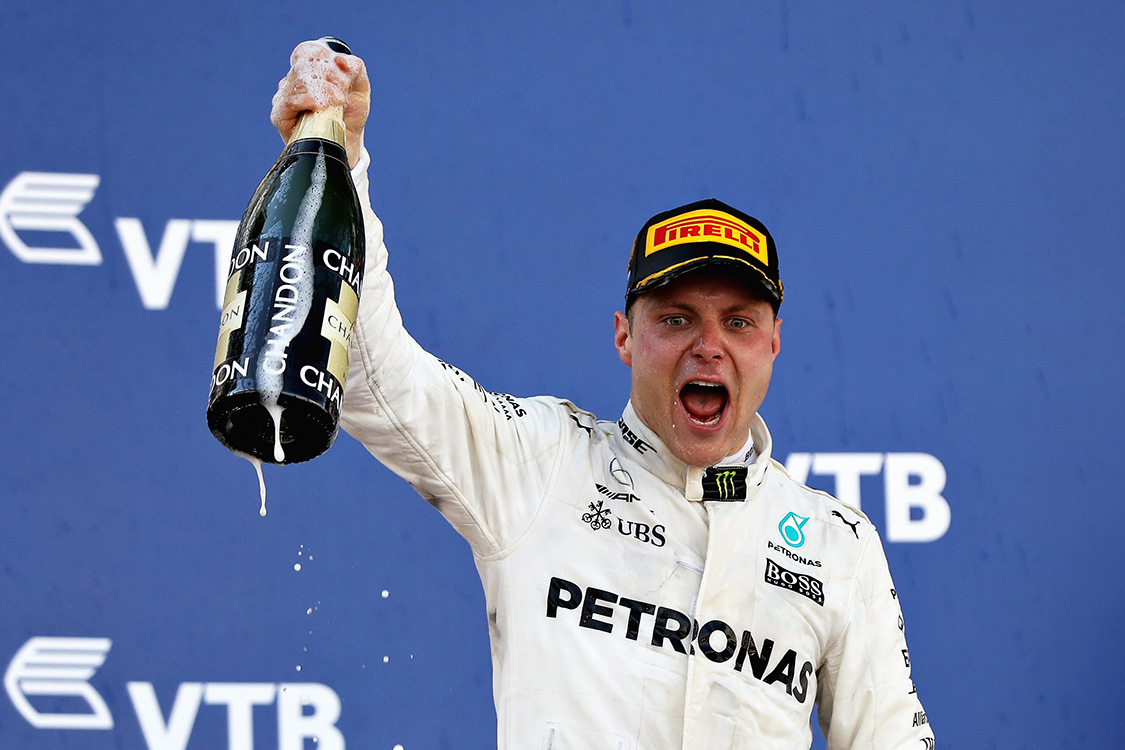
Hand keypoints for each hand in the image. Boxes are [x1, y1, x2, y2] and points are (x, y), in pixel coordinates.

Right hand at [270, 39, 370, 168]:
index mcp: (309, 69)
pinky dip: (308, 101)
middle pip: (304, 65)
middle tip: (342, 95)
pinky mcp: (280, 115)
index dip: (322, 56)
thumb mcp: (360, 88)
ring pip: (299, 82)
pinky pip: (290, 101)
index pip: (306, 51)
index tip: (341, 73)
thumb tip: (339, 60)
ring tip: (338, 103)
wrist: (348, 142)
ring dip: (322, 90)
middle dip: (329, 77)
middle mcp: (293, 80)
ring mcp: (284, 96)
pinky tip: (320, 106)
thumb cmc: (350, 114)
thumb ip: (354, 68)